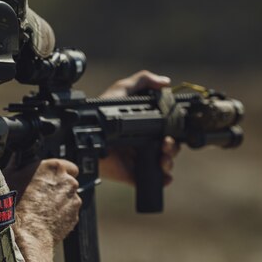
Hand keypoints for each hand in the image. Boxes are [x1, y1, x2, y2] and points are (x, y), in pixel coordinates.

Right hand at [4, 159, 81, 244]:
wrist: (24, 234)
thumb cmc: (15, 205)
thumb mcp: (9, 176)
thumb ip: (18, 163)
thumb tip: (18, 158)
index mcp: (55, 168)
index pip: (68, 165)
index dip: (58, 173)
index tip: (50, 178)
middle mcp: (68, 182)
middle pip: (68, 182)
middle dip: (58, 188)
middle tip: (40, 195)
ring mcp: (73, 200)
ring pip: (68, 198)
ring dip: (59, 202)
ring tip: (41, 210)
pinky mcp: (74, 217)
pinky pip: (68, 213)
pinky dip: (60, 215)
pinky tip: (45, 219)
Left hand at [98, 70, 181, 185]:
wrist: (87, 134)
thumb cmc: (101, 110)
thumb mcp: (122, 89)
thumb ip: (143, 80)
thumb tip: (166, 82)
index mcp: (146, 126)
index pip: (168, 130)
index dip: (175, 132)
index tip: (171, 132)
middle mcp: (145, 143)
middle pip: (170, 148)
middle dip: (173, 148)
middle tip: (166, 145)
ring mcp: (139, 159)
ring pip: (164, 163)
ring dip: (169, 162)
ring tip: (163, 159)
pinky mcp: (133, 173)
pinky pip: (152, 180)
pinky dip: (163, 180)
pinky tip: (164, 176)